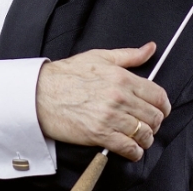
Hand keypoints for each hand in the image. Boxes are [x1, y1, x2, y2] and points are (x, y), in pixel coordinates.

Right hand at [36, 42, 170, 160]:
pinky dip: (133, 151)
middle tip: (142, 122)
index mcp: (120, 77)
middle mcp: (118, 97)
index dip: (162, 105)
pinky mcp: (100, 134)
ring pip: (145, 135)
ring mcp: (110, 116)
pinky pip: (131, 149)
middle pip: (155, 117)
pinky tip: (126, 145)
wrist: (39, 93)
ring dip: (143, 138)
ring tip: (134, 134)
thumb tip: (149, 48)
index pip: (158, 95)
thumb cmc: (65, 74)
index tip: (157, 109)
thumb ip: (127, 55)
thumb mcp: (97, 57)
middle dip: (152, 122)